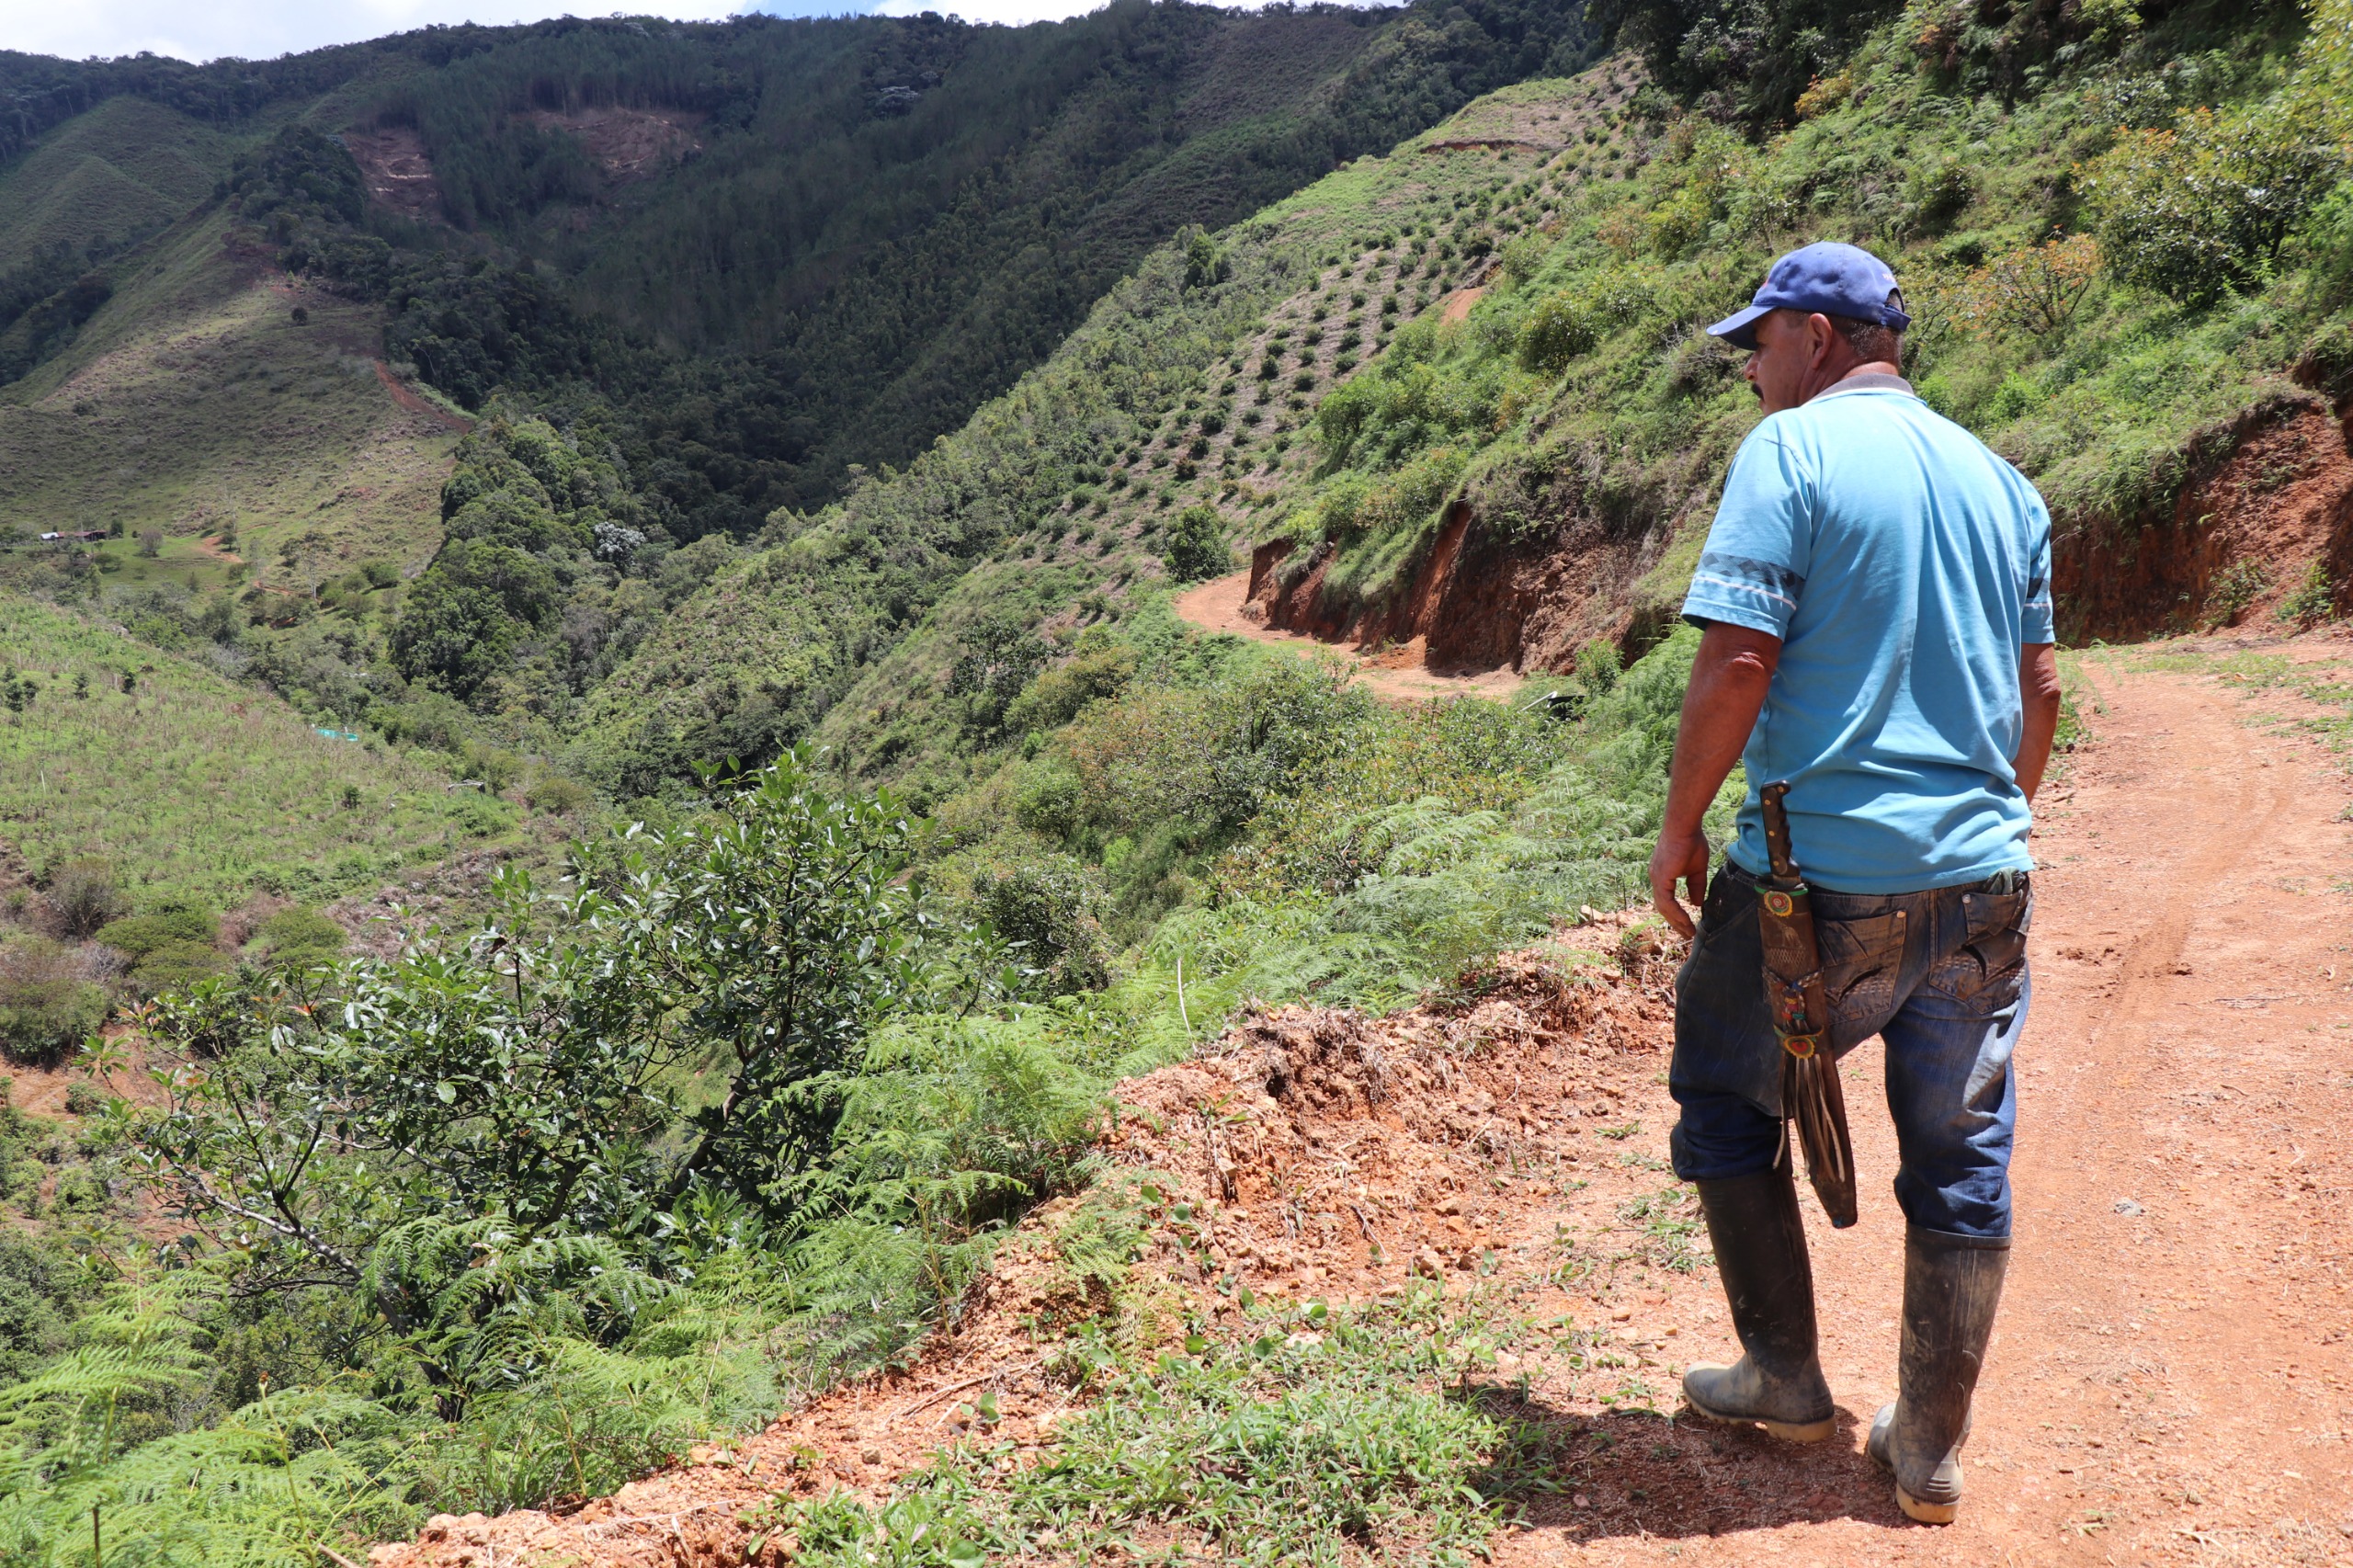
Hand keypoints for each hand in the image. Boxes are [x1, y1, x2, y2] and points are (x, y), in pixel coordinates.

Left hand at [1649, 824, 1711, 938]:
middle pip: (1664, 907)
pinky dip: (1676, 913)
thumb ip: (1695, 887)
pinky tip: (1686, 921)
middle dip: (1676, 922)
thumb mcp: (1696, 869)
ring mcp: (1656, 878)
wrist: (1684, 827)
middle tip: (1687, 934)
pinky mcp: (1660, 878)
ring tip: (1689, 932)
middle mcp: (1656, 877)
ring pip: (1664, 907)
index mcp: (1662, 875)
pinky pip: (1667, 902)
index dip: (1676, 914)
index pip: (1667, 900)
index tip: (1687, 925)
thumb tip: (1696, 904)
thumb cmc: (1691, 842)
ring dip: (1677, 921)